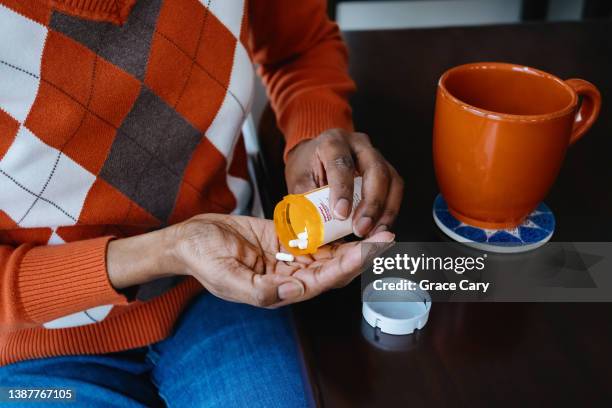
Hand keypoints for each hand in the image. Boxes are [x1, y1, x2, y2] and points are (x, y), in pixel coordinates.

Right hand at [167, 213, 394, 306]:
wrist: (190, 238)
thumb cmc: (203, 259)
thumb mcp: (226, 278)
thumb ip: (260, 291)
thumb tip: (292, 293)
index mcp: (278, 291)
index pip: (321, 281)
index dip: (346, 267)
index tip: (367, 252)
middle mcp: (289, 277)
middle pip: (333, 267)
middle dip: (361, 254)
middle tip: (387, 238)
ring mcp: (288, 258)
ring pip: (328, 252)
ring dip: (353, 242)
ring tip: (378, 229)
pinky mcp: (285, 239)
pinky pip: (312, 235)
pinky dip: (332, 230)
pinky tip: (351, 221)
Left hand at [285, 129, 403, 237]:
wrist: (316, 155)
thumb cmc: (308, 167)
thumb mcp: (299, 181)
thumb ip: (307, 201)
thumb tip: (312, 228)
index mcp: (332, 142)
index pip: (341, 163)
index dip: (343, 190)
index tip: (341, 215)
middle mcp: (358, 144)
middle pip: (375, 170)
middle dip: (371, 204)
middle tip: (361, 228)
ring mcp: (376, 155)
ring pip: (392, 180)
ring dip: (385, 210)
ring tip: (374, 232)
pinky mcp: (386, 169)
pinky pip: (395, 189)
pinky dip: (390, 211)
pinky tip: (380, 227)